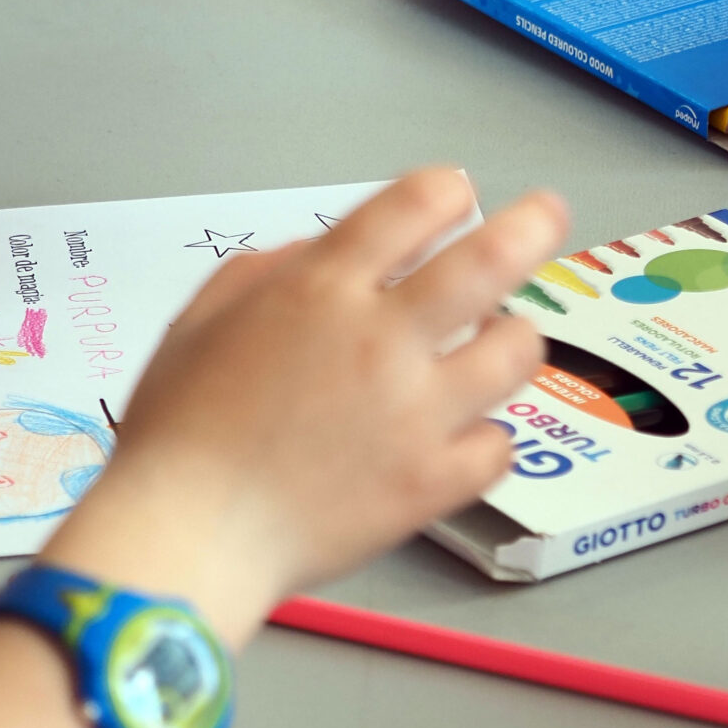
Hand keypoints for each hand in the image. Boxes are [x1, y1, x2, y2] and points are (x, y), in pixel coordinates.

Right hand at [44, 173, 567, 632]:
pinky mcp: (433, 482)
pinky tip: (465, 435)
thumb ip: (266, 273)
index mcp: (320, 291)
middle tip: (549, 214)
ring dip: (513, 338)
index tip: (458, 193)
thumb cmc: (178, 434)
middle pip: (490, 260)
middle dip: (532, 224)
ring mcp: (416, 413)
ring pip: (516, 351)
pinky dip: (486, 438)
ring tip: (501, 341)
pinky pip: (499, 446)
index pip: (414, 206)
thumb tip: (322, 250)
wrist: (186, 538)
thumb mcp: (199, 323)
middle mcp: (380, 340)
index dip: (447, 190)